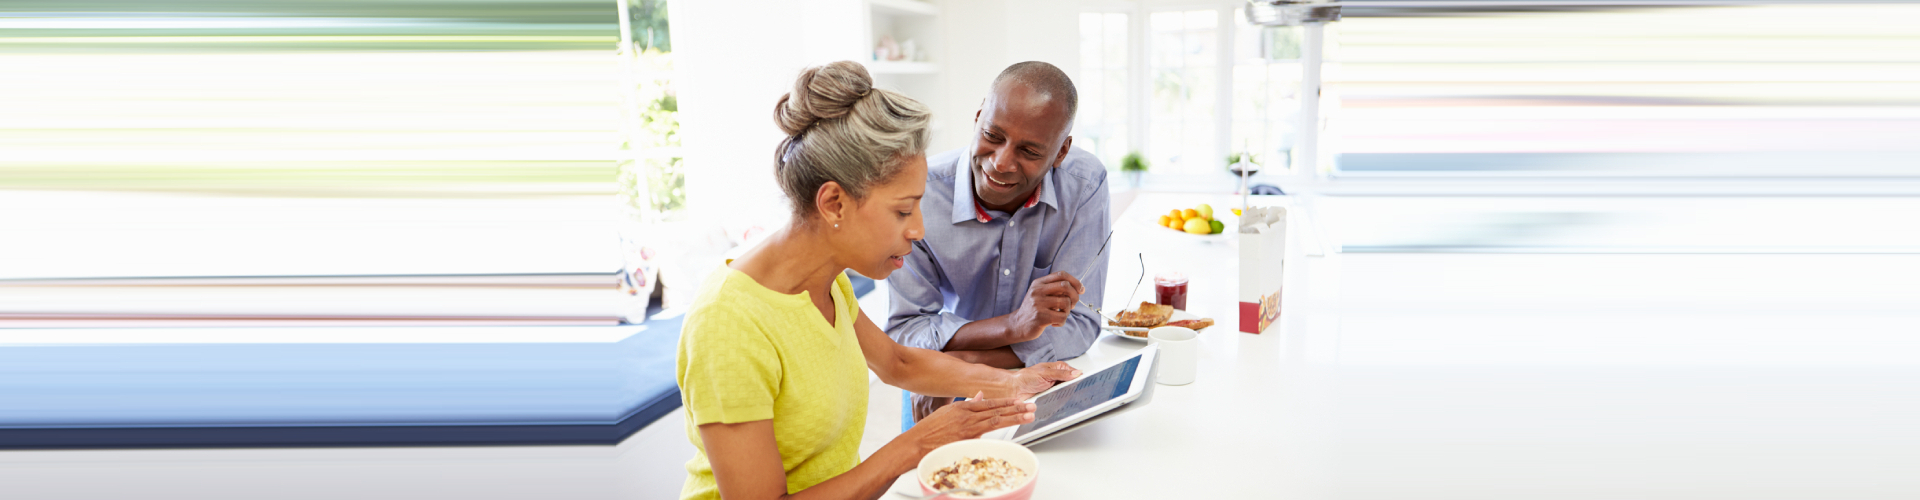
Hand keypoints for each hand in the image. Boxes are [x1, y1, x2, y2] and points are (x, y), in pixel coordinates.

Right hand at [910, 393, 1036, 453]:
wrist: (915, 443)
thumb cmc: (929, 430)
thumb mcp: (947, 411)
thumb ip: (966, 404)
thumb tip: (980, 396)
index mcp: (963, 407)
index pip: (990, 402)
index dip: (1006, 402)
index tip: (1019, 401)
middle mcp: (967, 415)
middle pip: (996, 410)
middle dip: (1016, 408)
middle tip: (1032, 406)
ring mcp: (967, 428)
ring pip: (995, 420)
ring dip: (1014, 417)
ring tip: (1028, 415)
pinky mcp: (966, 439)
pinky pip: (986, 433)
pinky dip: (999, 430)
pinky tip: (1011, 428)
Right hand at [1004, 272, 1085, 342]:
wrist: (1018, 325)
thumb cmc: (1034, 310)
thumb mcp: (1042, 294)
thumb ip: (1056, 289)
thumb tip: (1080, 288)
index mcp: (1039, 283)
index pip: (1061, 274)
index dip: (1075, 281)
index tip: (1081, 290)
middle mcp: (1037, 291)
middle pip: (1065, 286)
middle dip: (1075, 296)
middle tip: (1073, 305)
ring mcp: (1038, 304)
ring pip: (1066, 302)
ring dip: (1068, 310)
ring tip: (1061, 314)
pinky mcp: (1040, 317)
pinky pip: (1062, 317)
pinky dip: (1062, 321)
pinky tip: (1055, 323)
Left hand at [1005, 361, 1080, 399]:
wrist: (1014, 389)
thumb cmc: (1026, 377)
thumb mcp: (1046, 374)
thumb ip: (1061, 374)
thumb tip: (1077, 373)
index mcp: (1057, 368)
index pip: (1073, 372)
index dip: (1079, 377)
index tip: (1084, 382)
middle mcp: (1056, 377)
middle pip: (1071, 383)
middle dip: (1073, 387)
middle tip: (1075, 391)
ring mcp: (1053, 387)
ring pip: (1066, 391)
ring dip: (1065, 394)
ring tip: (1067, 397)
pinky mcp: (1050, 395)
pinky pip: (1058, 398)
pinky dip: (1059, 400)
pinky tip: (1060, 402)